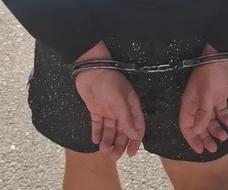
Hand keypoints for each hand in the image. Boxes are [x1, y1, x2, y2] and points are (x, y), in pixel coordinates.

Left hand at [73, 43, 145, 159]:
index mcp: (131, 106)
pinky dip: (97, 133)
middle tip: (114, 157)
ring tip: (103, 151)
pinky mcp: (96, 109)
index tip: (131, 154)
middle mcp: (120, 110)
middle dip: (119, 145)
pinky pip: (97, 124)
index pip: (137, 127)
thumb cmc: (109, 82)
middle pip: (122, 132)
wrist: (90, 70)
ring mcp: (108, 110)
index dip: (135, 141)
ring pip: (110, 130)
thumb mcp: (120, 101)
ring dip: (108, 141)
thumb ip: (127, 119)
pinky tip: (95, 141)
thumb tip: (135, 135)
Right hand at [178, 45, 227, 154]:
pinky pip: (220, 111)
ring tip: (224, 137)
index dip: (192, 139)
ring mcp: (209, 99)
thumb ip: (202, 114)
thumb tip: (197, 130)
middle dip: (205, 138)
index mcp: (190, 103)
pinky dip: (224, 118)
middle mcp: (197, 103)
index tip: (200, 150)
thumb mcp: (207, 95)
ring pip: (210, 120)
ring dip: (216, 129)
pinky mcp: (220, 95)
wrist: (223, 56)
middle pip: (199, 125)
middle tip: (213, 149)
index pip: (187, 125)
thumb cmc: (211, 73)